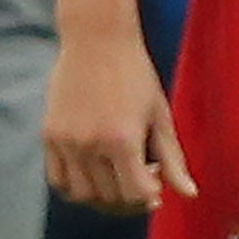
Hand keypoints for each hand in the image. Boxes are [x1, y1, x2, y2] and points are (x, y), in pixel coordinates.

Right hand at [44, 31, 196, 215]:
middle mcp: (90, 145)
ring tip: (118, 175)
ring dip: (102, 195)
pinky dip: (76, 186)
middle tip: (141, 175)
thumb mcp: (160, 115)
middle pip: (109, 197)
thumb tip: (190, 194)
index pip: (136, 193)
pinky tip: (94, 171)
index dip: (150, 195)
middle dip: (129, 196)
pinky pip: (57, 179)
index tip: (156, 181)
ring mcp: (65, 142)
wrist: (96, 41)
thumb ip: (173, 158)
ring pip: (82, 194)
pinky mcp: (48, 136)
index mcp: (122, 140)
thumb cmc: (136, 75)